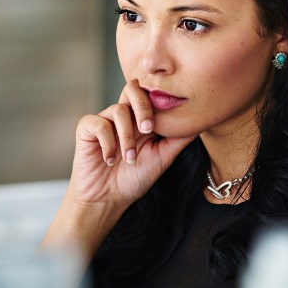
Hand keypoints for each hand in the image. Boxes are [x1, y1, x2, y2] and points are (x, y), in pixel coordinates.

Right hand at [64, 79, 194, 211]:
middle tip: (148, 130)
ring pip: (118, 109)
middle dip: (143, 106)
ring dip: (126, 137)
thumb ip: (179, 138)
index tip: (167, 123)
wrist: (107, 199)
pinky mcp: (87, 128)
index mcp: (142, 119)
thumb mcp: (164, 157)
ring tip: (129, 158)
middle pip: (132, 88)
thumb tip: (201, 121)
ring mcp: (105, 120)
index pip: (151, 95)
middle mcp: (124, 115)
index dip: (160, 101)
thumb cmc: (135, 178)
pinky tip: (109, 160)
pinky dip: (107, 143)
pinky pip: (98, 123)